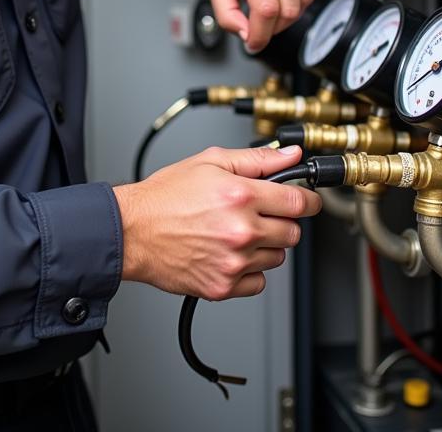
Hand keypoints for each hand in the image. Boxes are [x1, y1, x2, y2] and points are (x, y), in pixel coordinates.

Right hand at [113, 145, 321, 300]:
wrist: (132, 231)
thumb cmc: (165, 196)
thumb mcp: (210, 161)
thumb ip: (256, 159)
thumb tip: (290, 156)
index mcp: (240, 196)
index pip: (298, 202)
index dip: (308, 200)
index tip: (307, 201)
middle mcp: (241, 231)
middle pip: (293, 232)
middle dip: (282, 221)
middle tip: (260, 214)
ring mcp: (233, 261)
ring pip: (277, 257)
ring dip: (265, 245)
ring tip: (236, 232)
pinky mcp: (223, 286)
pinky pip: (258, 282)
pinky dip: (249, 270)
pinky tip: (229, 253)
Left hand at [202, 0, 322, 51]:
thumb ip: (225, 12)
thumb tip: (247, 34)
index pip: (266, 8)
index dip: (259, 34)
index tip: (252, 41)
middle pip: (288, 10)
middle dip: (270, 27)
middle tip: (255, 23)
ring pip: (303, 4)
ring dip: (283, 14)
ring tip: (264, 0)